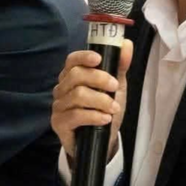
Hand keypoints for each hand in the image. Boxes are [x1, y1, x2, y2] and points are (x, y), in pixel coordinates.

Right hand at [51, 39, 132, 162]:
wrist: (102, 141)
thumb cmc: (106, 110)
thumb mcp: (116, 87)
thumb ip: (119, 66)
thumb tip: (126, 44)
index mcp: (73, 75)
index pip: (72, 60)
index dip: (84, 57)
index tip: (98, 59)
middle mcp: (62, 88)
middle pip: (76, 75)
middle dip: (99, 79)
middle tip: (115, 87)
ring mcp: (58, 105)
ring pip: (77, 95)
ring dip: (100, 101)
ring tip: (114, 108)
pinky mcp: (58, 123)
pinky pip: (75, 115)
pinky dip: (94, 116)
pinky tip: (104, 119)